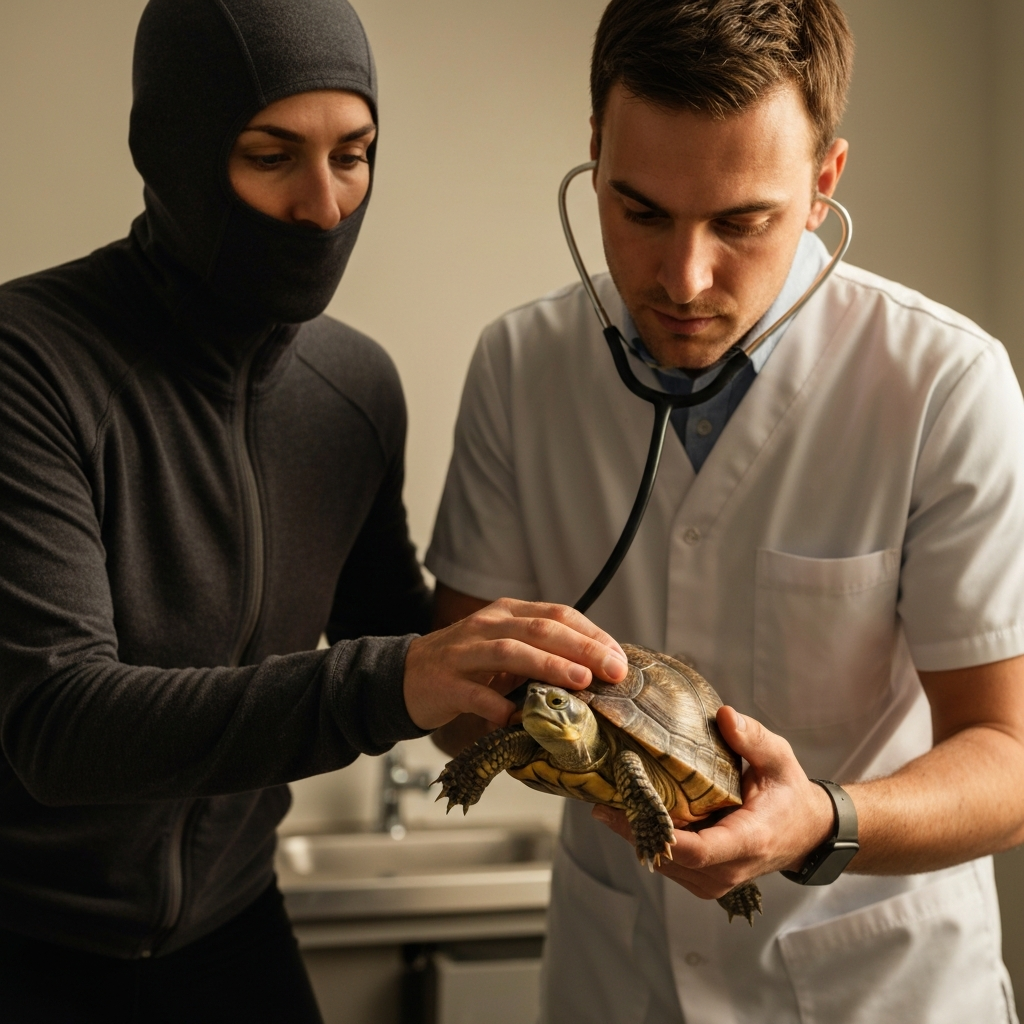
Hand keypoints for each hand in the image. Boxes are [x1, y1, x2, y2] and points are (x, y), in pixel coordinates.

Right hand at [403, 598, 627, 730]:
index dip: (592, 635)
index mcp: (507, 612)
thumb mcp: (505, 647)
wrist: (405, 676)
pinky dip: (500, 707)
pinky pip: (477, 695)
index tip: (619, 659)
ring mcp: (464, 654)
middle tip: (613, 671)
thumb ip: (541, 651)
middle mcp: (487, 626)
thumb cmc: (467, 665)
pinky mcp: (446, 684)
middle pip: (540, 629)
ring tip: (580, 682)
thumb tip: (596, 669)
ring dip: (549, 666)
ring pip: (511, 652)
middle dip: (582, 649)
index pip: (557, 614)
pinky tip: (521, 719)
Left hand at [592, 706, 835, 899]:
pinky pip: (669, 863)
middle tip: (602, 795)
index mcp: (748, 840)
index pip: (698, 850)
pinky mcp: (704, 879)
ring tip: (606, 799)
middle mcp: (729, 869)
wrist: (806, 832)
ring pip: (664, 863)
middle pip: (670, 858)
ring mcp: (715, 881)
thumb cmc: (789, 792)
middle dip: (634, 828)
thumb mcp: (778, 758)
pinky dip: (648, 839)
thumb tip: (724, 715)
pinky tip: (628, 811)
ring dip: (635, 834)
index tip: (629, 809)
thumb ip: (752, 738)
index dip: (661, 834)